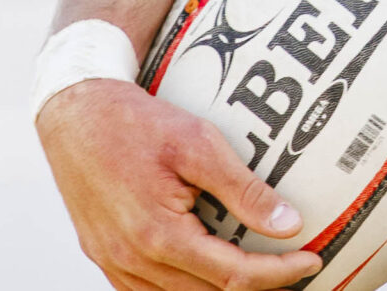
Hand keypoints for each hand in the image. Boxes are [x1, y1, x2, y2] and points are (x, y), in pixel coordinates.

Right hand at [38, 80, 324, 290]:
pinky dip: (185, 285)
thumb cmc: (136, 122)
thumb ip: (243, 188)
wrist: (74, 114)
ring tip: (259, 268)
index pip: (234, 275)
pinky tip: (208, 267)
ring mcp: (114, 263)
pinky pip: (149, 290)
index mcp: (158, 235)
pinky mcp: (104, 257)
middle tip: (293, 265)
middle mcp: (133, 259)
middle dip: (258, 285)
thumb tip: (289, 223)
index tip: (312, 259)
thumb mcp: (198, 142)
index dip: (279, 273)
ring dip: (221, 288)